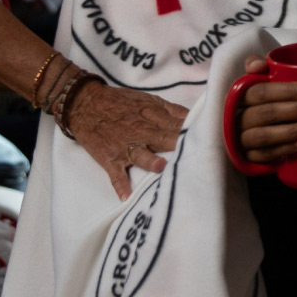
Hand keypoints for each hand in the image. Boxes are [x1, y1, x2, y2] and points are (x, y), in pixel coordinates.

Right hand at [66, 84, 187, 199]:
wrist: (85, 103)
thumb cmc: (120, 103)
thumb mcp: (147, 99)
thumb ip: (172, 111)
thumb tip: (195, 118)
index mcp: (152, 115)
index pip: (178, 124)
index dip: (194, 132)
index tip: (211, 142)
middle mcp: (140, 131)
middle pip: (164, 138)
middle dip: (179, 146)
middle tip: (197, 157)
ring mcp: (124, 146)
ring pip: (139, 154)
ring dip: (149, 161)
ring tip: (160, 168)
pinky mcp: (109, 158)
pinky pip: (115, 174)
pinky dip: (120, 185)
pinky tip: (126, 196)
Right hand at [235, 59, 296, 166]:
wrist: (250, 128)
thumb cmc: (263, 98)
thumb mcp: (257, 79)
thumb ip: (255, 65)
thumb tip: (259, 65)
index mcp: (238, 96)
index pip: (260, 92)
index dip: (286, 91)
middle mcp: (236, 118)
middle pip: (266, 113)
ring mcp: (241, 140)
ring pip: (266, 136)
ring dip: (294, 130)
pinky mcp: (248, 157)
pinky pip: (267, 155)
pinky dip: (287, 149)